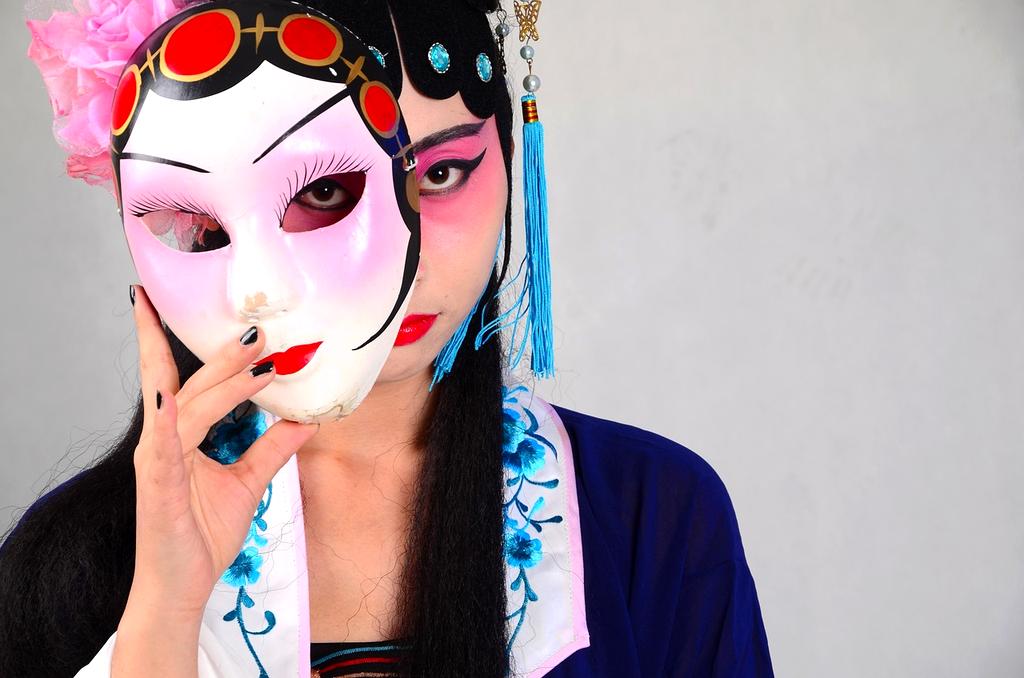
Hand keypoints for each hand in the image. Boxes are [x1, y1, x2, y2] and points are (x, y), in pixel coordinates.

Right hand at [125, 285, 317, 618]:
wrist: (180, 586)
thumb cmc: (201, 533)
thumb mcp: (248, 483)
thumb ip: (271, 448)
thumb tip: (305, 420)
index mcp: (180, 434)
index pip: (181, 378)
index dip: (173, 339)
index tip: (168, 299)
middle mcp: (164, 439)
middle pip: (193, 383)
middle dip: (223, 352)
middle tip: (259, 325)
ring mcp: (157, 460)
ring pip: (189, 405)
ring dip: (222, 379)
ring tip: (255, 353)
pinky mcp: (156, 485)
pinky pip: (163, 446)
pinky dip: (166, 419)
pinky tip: (168, 398)